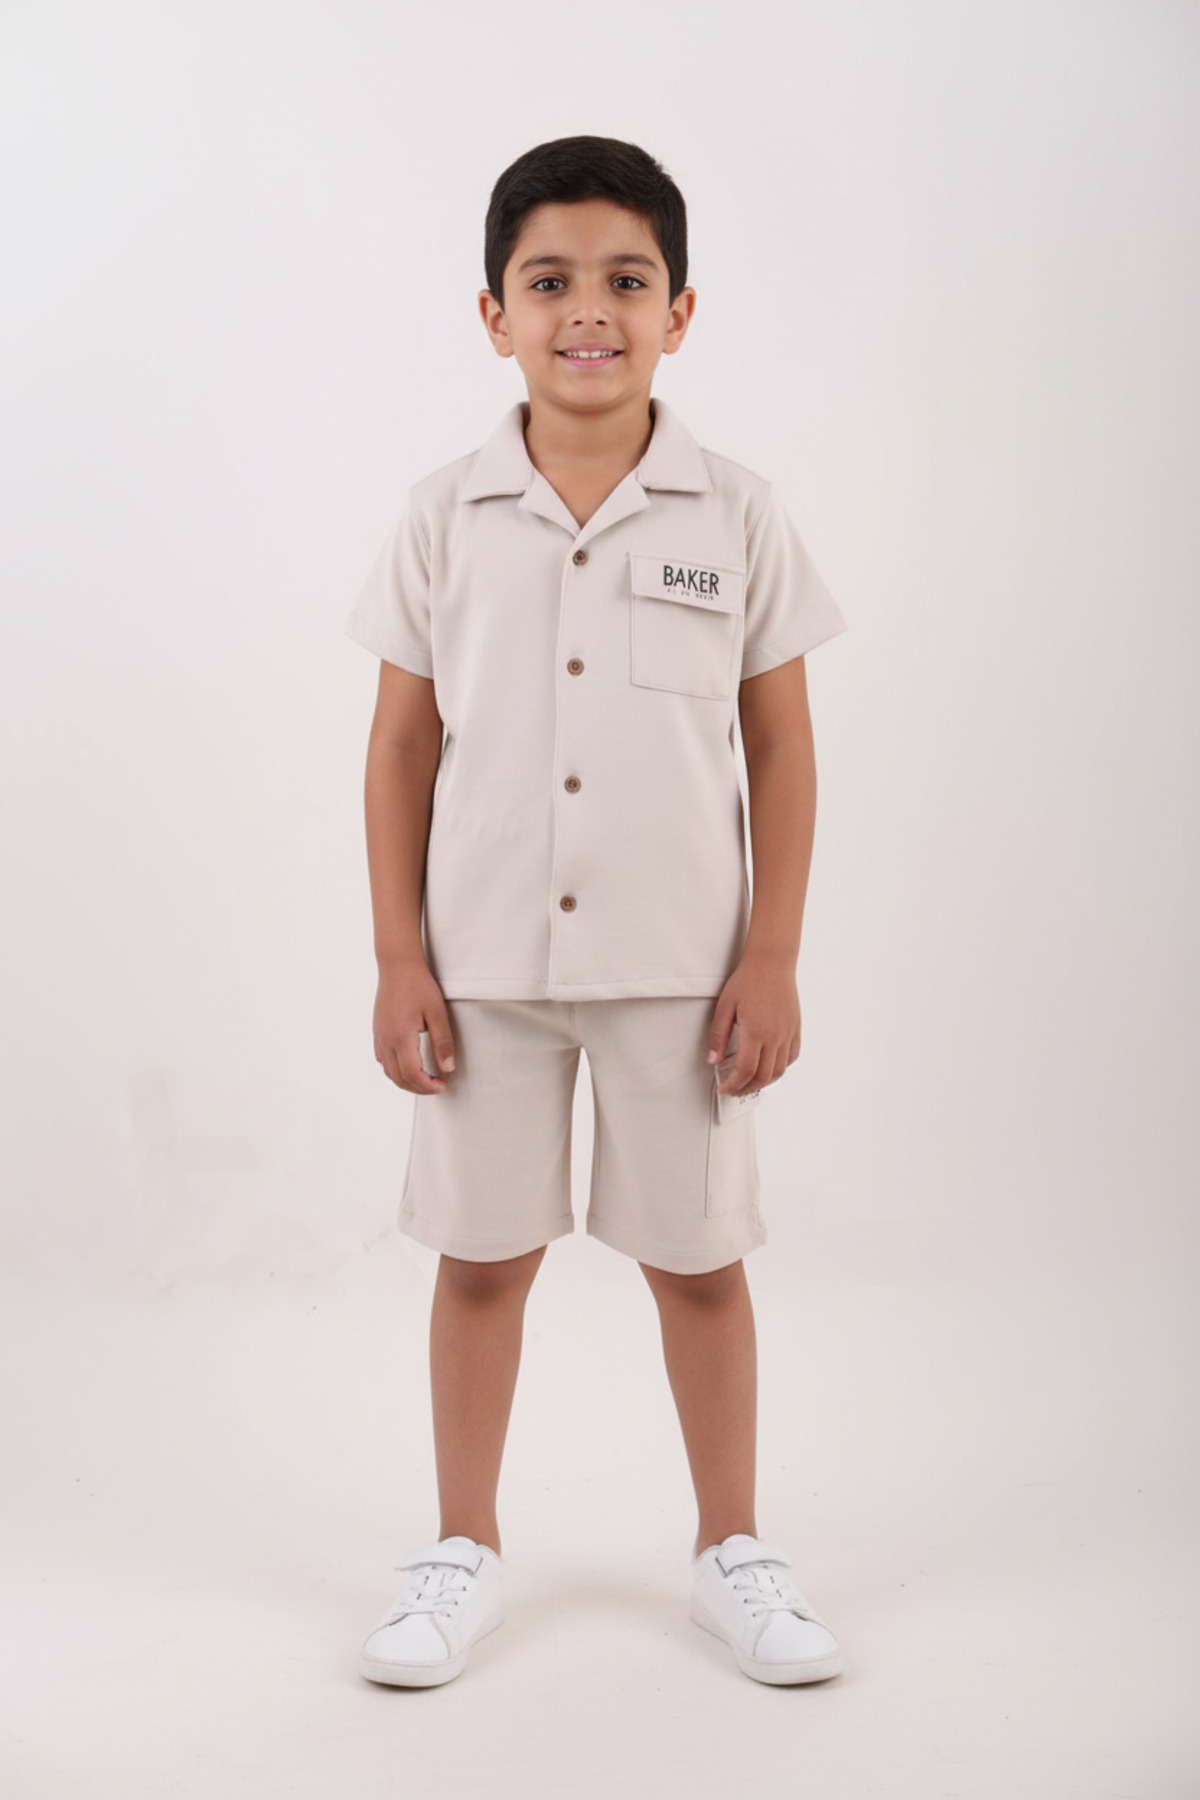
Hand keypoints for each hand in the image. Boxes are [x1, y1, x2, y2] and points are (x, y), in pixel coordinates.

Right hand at [373, 960, 456, 1095]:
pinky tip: (410, 1068)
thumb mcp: (437, 1013)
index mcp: (401, 1037)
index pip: (412, 1074)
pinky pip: (384, 1062)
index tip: (443, 1086)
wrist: (397, 967)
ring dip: (407, 1082)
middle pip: (399, 1078)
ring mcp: (379, 1038)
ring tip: (426, 1080)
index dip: (428, 1086)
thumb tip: (448, 1068)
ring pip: (389, 1073)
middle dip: (419, 1089)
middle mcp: (386, 1041)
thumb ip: (443, 1042)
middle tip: (438, 1087)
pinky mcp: (378, 1034)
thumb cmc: (418, 986)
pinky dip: (397, 1072)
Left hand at [706, 953, 800, 1095]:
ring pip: (779, 1071)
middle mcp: (775, 1037)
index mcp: (755, 1032)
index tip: (725, 1088)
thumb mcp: (724, 1007)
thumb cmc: (747, 981)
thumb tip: (713, 1060)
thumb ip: (718, 1036)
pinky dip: (780, 1068)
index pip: (745, 1071)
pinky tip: (768, 1066)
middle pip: (763, 1076)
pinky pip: (791, 1057)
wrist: (772, 963)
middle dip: (746, 1088)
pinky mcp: (795, 1029)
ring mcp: (788, 1034)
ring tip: (749, 1082)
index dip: (734, 1085)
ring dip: (763, 1082)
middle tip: (734, 1089)